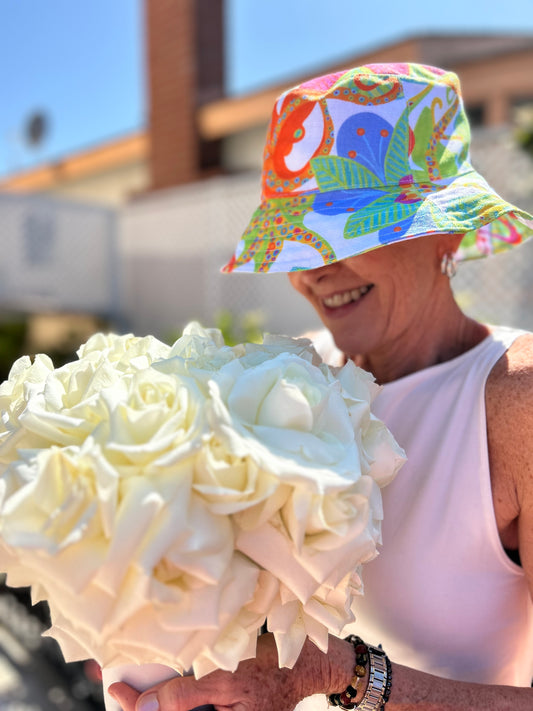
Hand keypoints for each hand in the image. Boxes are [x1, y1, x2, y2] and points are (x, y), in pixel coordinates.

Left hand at [108, 633, 316, 710]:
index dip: (138, 709)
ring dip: (164, 698)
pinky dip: (181, 696)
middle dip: (150, 705)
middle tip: (125, 688)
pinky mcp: (224, 709)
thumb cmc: (270, 666)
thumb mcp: (224, 677)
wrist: (306, 660)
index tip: (116, 691)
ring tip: (143, 683)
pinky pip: (195, 707)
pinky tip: (170, 683)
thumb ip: (185, 695)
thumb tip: (146, 706)